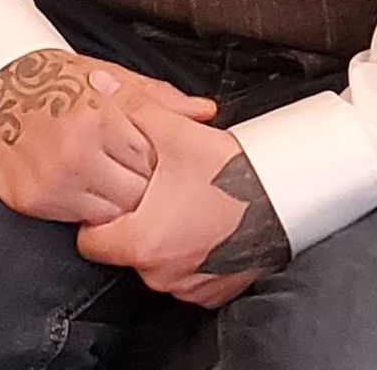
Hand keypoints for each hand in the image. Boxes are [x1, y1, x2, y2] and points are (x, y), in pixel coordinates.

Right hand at [0, 48, 217, 225]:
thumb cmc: (59, 79)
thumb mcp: (112, 76)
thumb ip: (160, 99)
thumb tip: (206, 111)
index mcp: (102, 116)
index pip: (153, 158)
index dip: (160, 160)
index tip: (158, 156)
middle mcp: (78, 152)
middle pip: (136, 191)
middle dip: (145, 187)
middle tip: (141, 175)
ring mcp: (54, 180)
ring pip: (111, 212)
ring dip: (120, 202)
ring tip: (115, 180)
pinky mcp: (32, 201)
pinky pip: (79, 220)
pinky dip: (91, 210)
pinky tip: (91, 189)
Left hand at [77, 100, 290, 309]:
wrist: (286, 200)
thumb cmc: (234, 175)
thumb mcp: (177, 134)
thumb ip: (134, 110)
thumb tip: (102, 85)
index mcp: (142, 243)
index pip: (90, 243)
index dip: (98, 216)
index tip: (115, 197)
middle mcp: (162, 274)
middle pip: (126, 250)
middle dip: (137, 221)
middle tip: (158, 191)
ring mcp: (189, 287)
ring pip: (158, 263)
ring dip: (166, 238)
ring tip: (185, 203)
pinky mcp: (213, 292)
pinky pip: (188, 275)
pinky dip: (193, 253)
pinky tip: (205, 222)